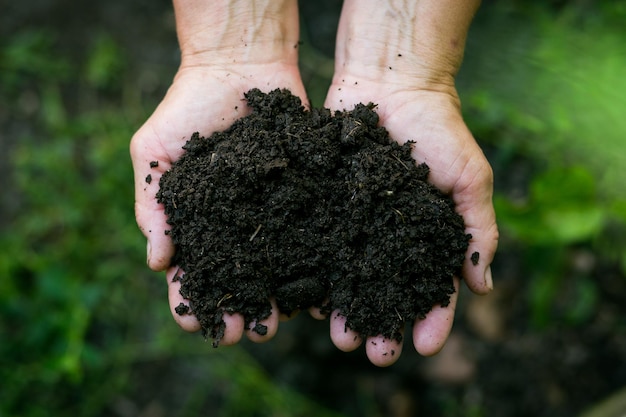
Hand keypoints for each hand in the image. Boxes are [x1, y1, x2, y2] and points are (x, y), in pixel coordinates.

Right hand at [130, 63, 307, 343]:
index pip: (188, 273)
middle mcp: (233, 226)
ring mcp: (269, 215)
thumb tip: (156, 261)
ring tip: (278, 322)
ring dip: (273, 298)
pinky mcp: (301, 198)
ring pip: (272, 268)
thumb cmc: (188, 107)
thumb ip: (153, 204)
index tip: (196, 323)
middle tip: (247, 332)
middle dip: (238, 309)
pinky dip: (309, 265)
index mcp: (195, 222)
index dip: (190, 301)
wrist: (240, 67)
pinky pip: (306, 237)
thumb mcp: (155, 151)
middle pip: (234, 280)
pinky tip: (312, 291)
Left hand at [323, 78, 497, 365]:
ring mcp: (356, 223)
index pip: (433, 288)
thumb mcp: (470, 179)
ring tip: (341, 337)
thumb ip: (478, 230)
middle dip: (382, 324)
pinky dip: (316, 274)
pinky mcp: (327, 205)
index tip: (427, 347)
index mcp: (427, 236)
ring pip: (349, 278)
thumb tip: (483, 287)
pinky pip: (320, 245)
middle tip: (374, 353)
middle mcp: (390, 237)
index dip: (432, 319)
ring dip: (346, 311)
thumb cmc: (439, 129)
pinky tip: (310, 300)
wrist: (392, 83)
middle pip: (386, 291)